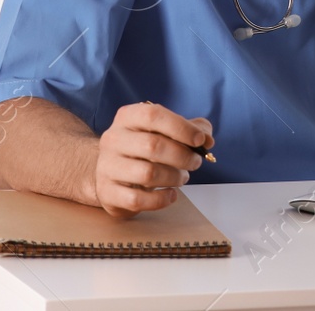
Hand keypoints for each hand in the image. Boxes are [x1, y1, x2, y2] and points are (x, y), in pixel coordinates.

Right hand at [93, 102, 213, 217]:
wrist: (110, 172)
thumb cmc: (143, 149)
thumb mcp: (164, 131)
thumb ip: (190, 129)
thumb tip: (207, 139)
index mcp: (128, 117)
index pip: (153, 115)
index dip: (181, 127)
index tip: (200, 140)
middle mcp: (113, 138)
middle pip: (153, 146)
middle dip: (182, 156)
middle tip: (195, 163)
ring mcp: (107, 166)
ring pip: (147, 174)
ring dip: (174, 178)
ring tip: (182, 177)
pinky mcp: (108, 192)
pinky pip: (137, 200)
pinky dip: (161, 200)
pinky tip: (171, 194)